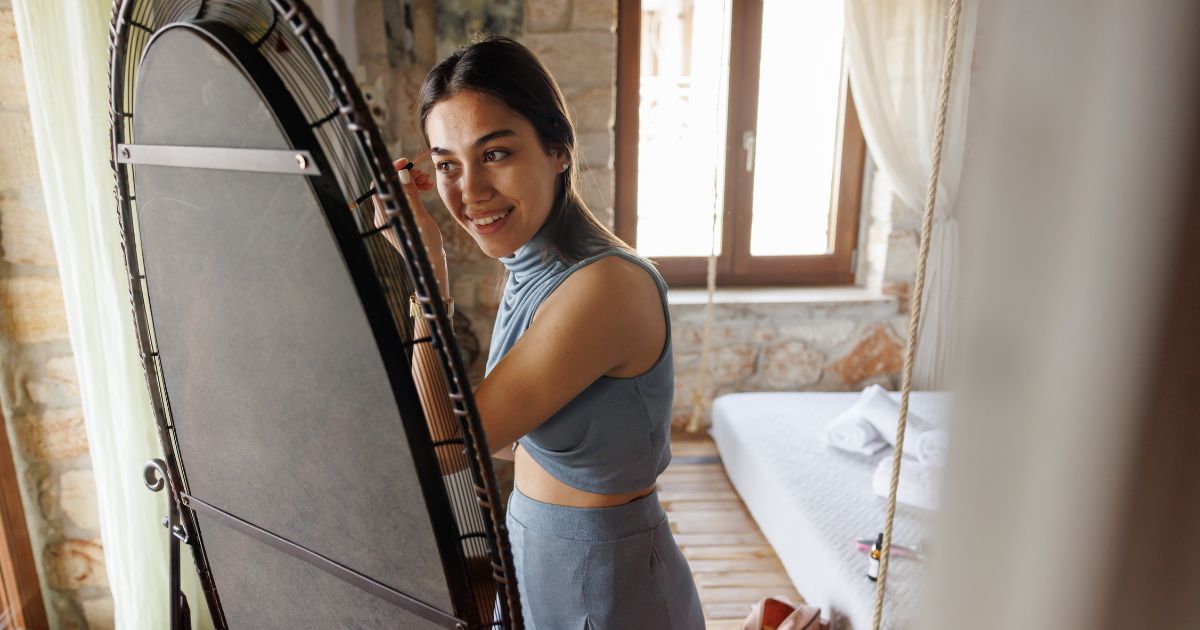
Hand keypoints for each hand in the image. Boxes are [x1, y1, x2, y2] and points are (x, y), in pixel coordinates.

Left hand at [371, 157, 449, 298]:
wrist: (431, 264)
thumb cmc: (425, 246)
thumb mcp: (419, 219)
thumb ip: (410, 195)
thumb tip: (402, 174)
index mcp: (384, 216)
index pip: (380, 186)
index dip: (391, 171)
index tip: (406, 163)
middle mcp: (384, 216)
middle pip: (389, 186)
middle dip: (405, 175)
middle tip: (422, 174)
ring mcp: (392, 216)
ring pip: (397, 189)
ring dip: (411, 181)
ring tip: (426, 181)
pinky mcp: (400, 217)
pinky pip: (403, 196)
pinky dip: (413, 189)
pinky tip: (425, 187)